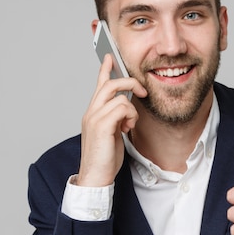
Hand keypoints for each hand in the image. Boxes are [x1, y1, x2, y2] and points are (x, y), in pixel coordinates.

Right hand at [76, 54, 146, 186]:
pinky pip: (121, 107)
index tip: (110, 57)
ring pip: (119, 96)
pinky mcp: (101, 125)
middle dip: (130, 82)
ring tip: (130, 124)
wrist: (95, 177)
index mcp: (93, 113)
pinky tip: (127, 129)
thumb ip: (116, 119)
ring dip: (131, 109)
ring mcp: (94, 118)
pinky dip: (130, 116)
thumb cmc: (104, 159)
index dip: (105, 69)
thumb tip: (127, 111)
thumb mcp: (112, 134)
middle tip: (142, 91)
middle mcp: (91, 112)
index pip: (99, 85)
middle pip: (110, 84)